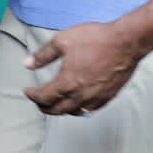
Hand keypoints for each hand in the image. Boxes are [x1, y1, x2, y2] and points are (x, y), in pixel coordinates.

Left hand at [22, 21, 144, 115]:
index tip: (28, 91)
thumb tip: (27, 63)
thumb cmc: (96, 39)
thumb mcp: (62, 41)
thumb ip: (43, 55)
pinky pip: (90, 110)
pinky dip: (79, 110)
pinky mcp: (108, 96)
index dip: (33, 95)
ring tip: (56, 104)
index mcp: (67, 82)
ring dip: (61, 110)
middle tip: (39, 102)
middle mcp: (81, 95)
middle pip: (57, 109)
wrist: (125, 42)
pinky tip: (78, 104)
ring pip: (74, 112)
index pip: (44, 97)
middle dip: (44, 107)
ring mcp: (96, 98)